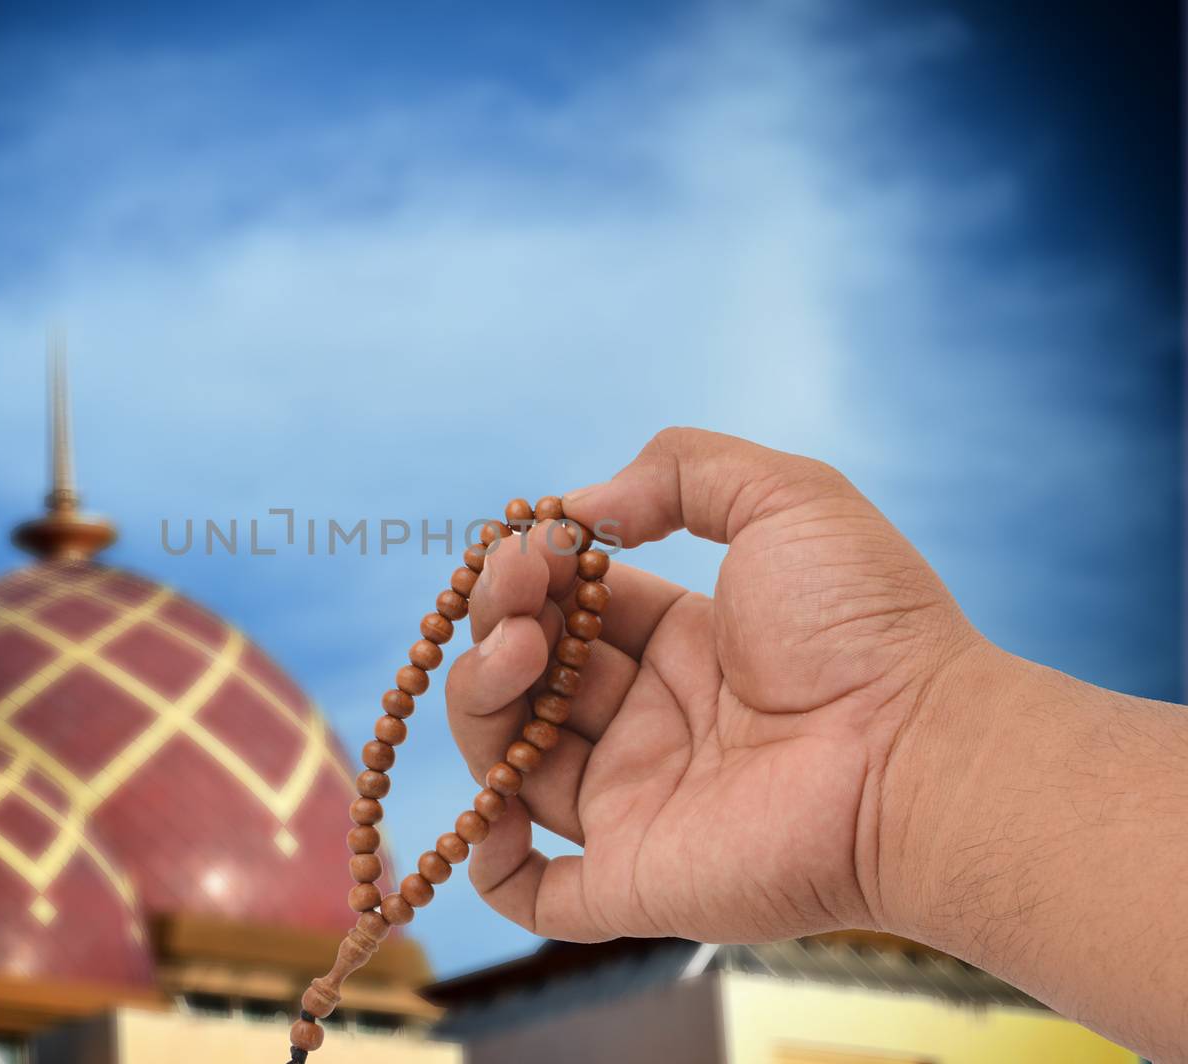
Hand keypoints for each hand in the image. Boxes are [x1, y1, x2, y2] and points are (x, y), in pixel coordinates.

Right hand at [446, 427, 982, 942]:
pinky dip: (484, 857)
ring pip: (510, 768)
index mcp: (683, 648)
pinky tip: (491, 798)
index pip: (571, 611)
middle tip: (517, 595)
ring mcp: (637, 806)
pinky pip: (530, 893)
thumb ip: (682, 470)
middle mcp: (651, 726)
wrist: (919, 753)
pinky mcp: (632, 880)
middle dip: (498, 627)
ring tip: (514, 657)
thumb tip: (581, 506)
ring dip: (479, 707)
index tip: (529, 542)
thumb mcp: (787, 497)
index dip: (534, 575)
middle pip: (528, 682)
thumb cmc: (865, 626)